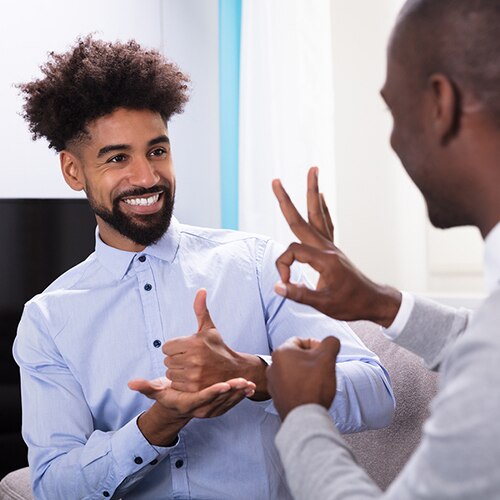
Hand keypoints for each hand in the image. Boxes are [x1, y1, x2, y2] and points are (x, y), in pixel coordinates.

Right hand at [128, 376, 255, 445]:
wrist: (178, 409)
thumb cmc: (168, 397)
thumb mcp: (158, 392)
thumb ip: (146, 387)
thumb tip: (130, 384)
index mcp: (188, 403)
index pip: (202, 398)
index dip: (213, 392)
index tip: (225, 384)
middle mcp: (201, 409)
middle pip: (218, 400)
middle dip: (232, 391)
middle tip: (244, 381)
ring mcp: (210, 411)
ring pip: (227, 402)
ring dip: (239, 394)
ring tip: (250, 384)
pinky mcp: (218, 409)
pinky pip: (231, 403)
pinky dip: (240, 396)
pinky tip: (250, 388)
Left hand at [163, 289, 268, 398]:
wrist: (234, 371)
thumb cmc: (218, 348)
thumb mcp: (209, 328)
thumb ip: (201, 309)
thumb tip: (201, 290)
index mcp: (195, 342)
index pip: (166, 347)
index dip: (175, 348)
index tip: (186, 349)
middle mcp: (194, 359)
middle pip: (167, 360)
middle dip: (176, 359)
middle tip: (191, 359)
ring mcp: (194, 375)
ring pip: (170, 373)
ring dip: (178, 372)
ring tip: (192, 369)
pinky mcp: (194, 388)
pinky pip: (175, 384)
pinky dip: (181, 383)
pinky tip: (193, 378)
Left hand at [267, 336, 339, 419]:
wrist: (304, 417)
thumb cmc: (313, 386)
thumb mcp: (327, 358)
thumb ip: (330, 343)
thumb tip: (331, 341)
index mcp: (281, 352)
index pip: (301, 341)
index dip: (316, 346)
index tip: (325, 355)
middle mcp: (273, 365)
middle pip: (297, 357)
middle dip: (312, 361)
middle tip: (323, 368)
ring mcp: (273, 382)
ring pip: (294, 371)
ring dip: (306, 373)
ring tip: (318, 382)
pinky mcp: (276, 396)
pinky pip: (291, 385)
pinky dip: (301, 386)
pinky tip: (310, 392)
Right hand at [272, 166, 400, 326]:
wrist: (373, 302)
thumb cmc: (350, 304)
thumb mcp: (324, 304)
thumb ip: (298, 294)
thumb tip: (277, 286)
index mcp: (324, 259)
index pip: (292, 252)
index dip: (283, 266)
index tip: (285, 283)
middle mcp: (327, 248)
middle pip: (303, 219)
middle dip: (286, 200)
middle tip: (275, 181)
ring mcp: (331, 246)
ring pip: (318, 214)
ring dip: (312, 192)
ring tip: (313, 170)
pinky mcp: (333, 249)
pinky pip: (326, 223)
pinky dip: (323, 207)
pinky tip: (321, 196)